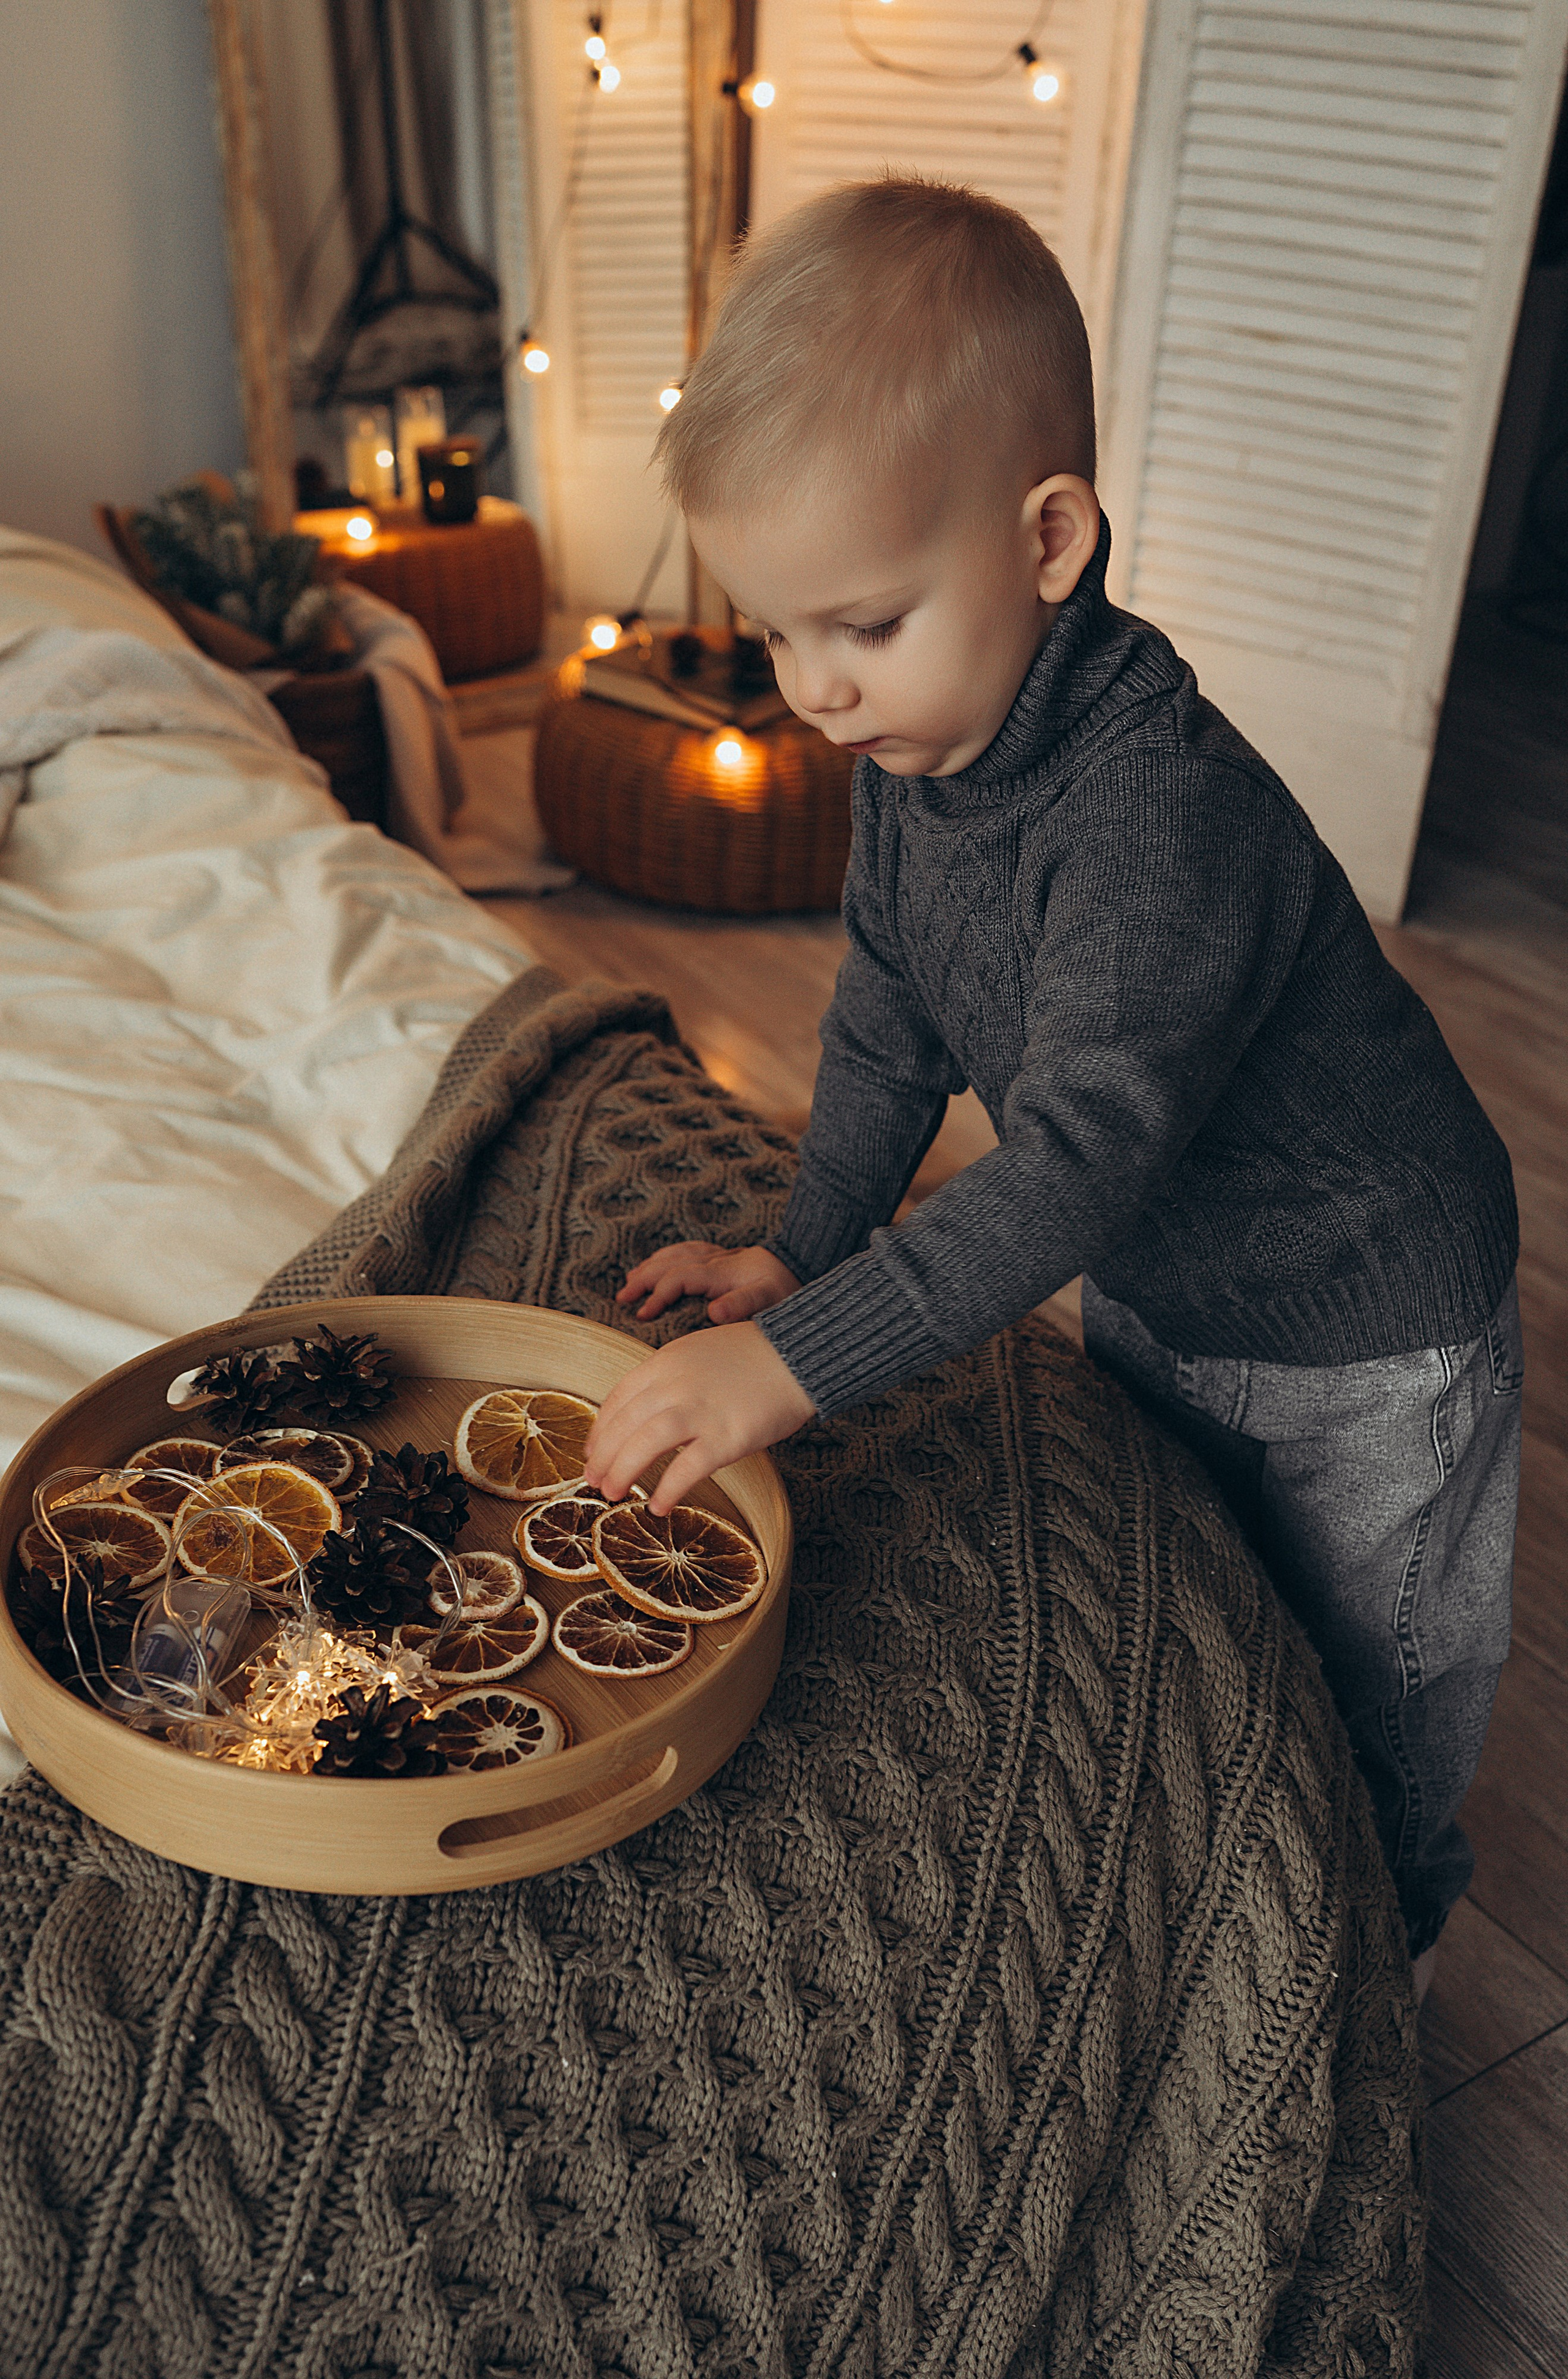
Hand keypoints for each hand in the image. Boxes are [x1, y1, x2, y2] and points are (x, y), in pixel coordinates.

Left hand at [583, 1322, 814, 1511]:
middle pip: (624, 1424)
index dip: (600, 1429)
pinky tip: (658, 1506)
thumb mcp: (698, 1352)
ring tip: (612, 1494)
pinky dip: (667, 1489)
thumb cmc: (754, 1356)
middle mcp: (676, 1384)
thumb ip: (669, 1378)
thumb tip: (646, 1412)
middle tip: (595, 1480)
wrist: (800, 1355)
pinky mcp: (727, 1436)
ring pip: (645, 1444)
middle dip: (604, 1456)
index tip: (594, 1450)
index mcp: (666, 1362)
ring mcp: (701, 1410)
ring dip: (623, 1471)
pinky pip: (686, 1469)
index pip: (619, 1399)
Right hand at [616, 1240, 798, 1323]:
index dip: (657, 1296)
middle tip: (623, 1298)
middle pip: (668, 1264)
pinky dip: (667, 1255)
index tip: (642, 1315)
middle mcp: (713, 1260)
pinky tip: (659, 1262)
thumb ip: (741, 1304)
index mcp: (719, 1272)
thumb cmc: (785, 1286)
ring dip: (650, 1266)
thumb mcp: (768, 1298)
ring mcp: (715, 1256)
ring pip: (674, 1254)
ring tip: (631, 1281)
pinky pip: (685, 1250)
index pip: (677, 1279)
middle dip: (643, 1280)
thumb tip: (712, 1312)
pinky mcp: (720, 1256)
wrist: (802, 1261)